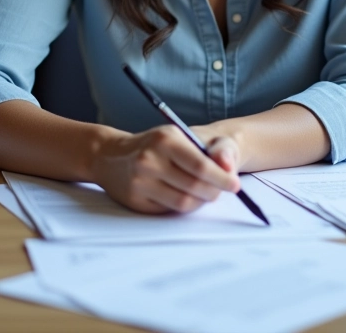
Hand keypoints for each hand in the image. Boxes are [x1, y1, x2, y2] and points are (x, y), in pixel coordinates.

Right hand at [91, 125, 240, 214]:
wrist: (110, 155)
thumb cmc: (152, 144)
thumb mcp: (175, 136)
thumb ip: (202, 151)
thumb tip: (228, 169)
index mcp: (165, 140)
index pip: (200, 165)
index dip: (221, 178)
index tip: (235, 184)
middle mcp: (150, 160)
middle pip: (194, 186)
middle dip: (213, 191)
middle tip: (222, 191)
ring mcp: (141, 182)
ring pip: (183, 202)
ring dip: (200, 201)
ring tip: (205, 193)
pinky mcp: (136, 200)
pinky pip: (168, 210)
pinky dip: (182, 206)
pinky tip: (185, 197)